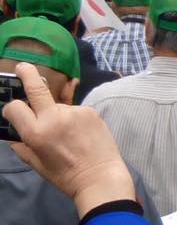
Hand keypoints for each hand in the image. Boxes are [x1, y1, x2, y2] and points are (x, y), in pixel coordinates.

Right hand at [2, 62, 135, 218]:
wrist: (99, 175)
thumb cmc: (64, 175)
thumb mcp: (36, 164)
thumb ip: (22, 146)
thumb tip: (12, 133)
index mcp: (36, 133)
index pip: (15, 108)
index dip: (12, 109)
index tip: (13, 111)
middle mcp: (54, 117)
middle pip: (37, 88)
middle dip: (27, 74)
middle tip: (22, 66)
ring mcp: (74, 111)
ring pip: (58, 106)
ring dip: (57, 115)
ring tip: (68, 136)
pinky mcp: (90, 110)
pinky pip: (74, 111)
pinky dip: (73, 119)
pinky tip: (80, 134)